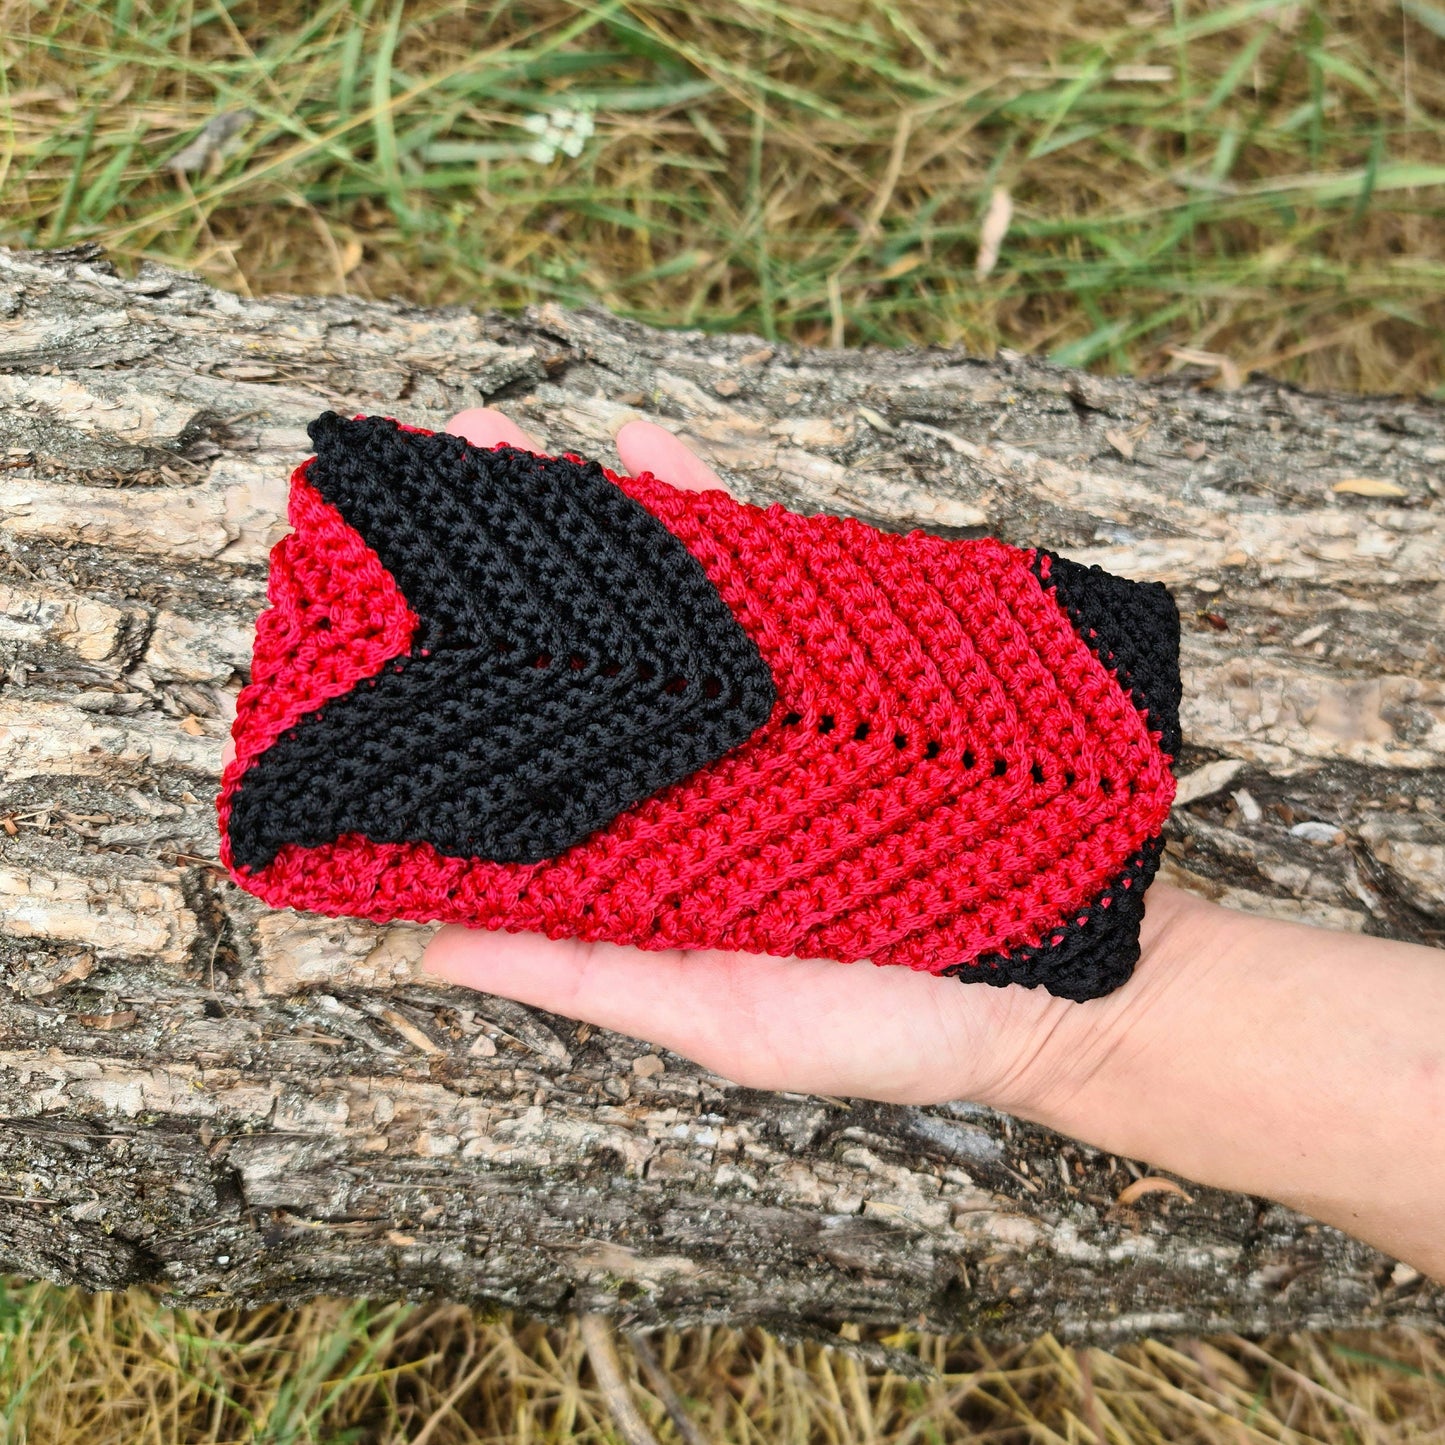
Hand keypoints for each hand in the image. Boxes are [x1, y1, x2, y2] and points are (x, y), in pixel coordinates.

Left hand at [417, 406, 1210, 1108]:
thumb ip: (587, 976)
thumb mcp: (721, 1021)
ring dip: (575, 517)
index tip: (368, 633)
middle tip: (415, 496)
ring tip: (493, 443)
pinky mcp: (847, 659)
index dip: (445, 697)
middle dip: (495, 575)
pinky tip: (642, 444)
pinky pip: (766, 568)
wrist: (1058, 980)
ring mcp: (765, 702)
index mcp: (646, 842)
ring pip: (655, 594)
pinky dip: (704, 505)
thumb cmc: (884, 1028)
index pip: (524, 758)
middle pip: (575, 653)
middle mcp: (691, 760)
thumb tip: (430, 948)